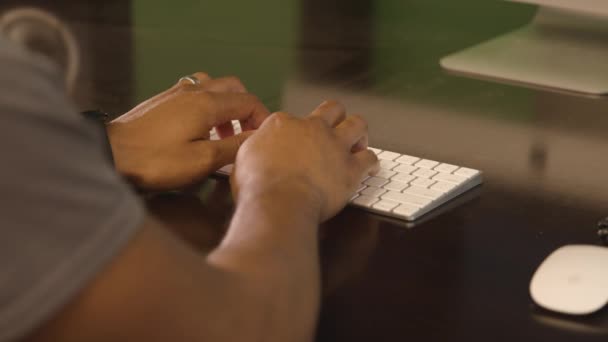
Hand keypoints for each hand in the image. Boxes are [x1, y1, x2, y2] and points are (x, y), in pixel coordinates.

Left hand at [107, 73, 269, 189]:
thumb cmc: (156, 160)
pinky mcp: (162, 99)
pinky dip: (208, 106)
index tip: (262, 139)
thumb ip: (234, 147)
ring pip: (213, 87)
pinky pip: (195, 92)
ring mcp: (176, 91)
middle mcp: (195, 90)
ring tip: (223, 134)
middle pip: (234, 88)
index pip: (249, 102)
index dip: (262, 119)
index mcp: (208, 103)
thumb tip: (257, 138)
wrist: (110, 154)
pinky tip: (199, 129)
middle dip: (246, 109)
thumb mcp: (202, 160)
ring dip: (226, 107)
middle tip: (246, 134)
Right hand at [232, 101, 379, 221]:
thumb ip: (256, 147)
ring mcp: (335, 146)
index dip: (297, 131)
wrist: (279, 202)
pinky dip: (371, 163)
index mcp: (284, 124)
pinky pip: (370, 158)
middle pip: (332, 109)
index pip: (295, 118)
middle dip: (336, 117)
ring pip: (357, 124)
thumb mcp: (243, 158)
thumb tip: (258, 148)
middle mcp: (312, 128)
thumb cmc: (257, 185)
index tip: (297, 142)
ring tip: (357, 142)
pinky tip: (370, 168)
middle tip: (335, 129)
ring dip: (359, 132)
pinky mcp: (351, 168)